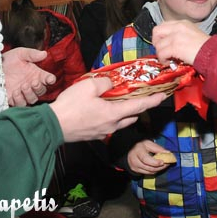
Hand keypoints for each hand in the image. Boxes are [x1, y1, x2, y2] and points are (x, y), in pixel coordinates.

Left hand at [2, 47, 56, 106]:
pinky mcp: (13, 99)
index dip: (51, 80)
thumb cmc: (9, 59)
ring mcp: (23, 92)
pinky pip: (20, 104)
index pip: (48, 79)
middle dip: (39, 88)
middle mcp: (31, 84)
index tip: (50, 79)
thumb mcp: (21, 53)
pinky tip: (15, 92)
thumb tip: (44, 54)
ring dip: (29, 94)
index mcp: (36, 74)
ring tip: (22, 86)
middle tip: (33, 82)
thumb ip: (32, 54)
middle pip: (41, 91)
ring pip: (32, 99)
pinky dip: (19, 100)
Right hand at [50, 77, 165, 141]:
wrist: (53, 126)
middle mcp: (112, 125)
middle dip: (139, 107)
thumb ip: (104, 82)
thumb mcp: (89, 86)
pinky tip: (105, 108)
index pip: (139, 106)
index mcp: (114, 113)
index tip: (163, 96)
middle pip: (132, 116)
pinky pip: (109, 125)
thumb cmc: (71, 106)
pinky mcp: (93, 134)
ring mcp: (103, 132)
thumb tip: (111, 83)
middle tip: (142, 96)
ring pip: (121, 122)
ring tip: (123, 101)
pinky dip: (113, 116)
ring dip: (126, 112)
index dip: (153, 100)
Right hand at [127, 140, 172, 175]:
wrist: (130, 150)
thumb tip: (168, 153)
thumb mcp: (149, 144)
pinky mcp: (135, 170)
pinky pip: (147, 173)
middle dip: (159, 167)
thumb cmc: (141, 146)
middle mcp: (134, 159)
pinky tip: (158, 167)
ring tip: (164, 165)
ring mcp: (134, 166)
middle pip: (148, 167)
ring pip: (148, 171)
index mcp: (138, 151)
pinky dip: (154, 171)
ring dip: (158, 169)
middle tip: (167, 164)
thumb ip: (158, 148)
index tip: (163, 162)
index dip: (155, 162)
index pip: (146, 159)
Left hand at [152, 20, 209, 64]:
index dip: (161, 36)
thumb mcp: (193, 34)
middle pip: (156, 31)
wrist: (212, 52)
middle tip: (161, 51)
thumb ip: (180, 34)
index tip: (163, 44)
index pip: (163, 25)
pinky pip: (161, 53)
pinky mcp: (175, 46)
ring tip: (167, 59)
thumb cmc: (206, 47)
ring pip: (158, 45)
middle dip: (156, 42)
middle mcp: (177, 27)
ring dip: (160, 54)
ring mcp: (175, 36)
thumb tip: (170, 43)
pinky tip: (168, 63)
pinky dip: (163, 59)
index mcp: (182, 23)